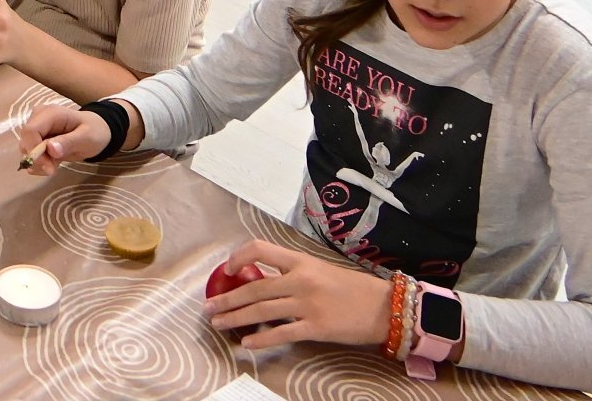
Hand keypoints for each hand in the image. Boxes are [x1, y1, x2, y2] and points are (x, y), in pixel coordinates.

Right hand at [16, 104, 110, 175]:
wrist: (97, 131)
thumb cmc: (94, 132)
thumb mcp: (87, 138)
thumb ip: (69, 142)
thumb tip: (50, 149)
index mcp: (51, 113)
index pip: (30, 131)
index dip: (34, 151)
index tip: (48, 169)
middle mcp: (39, 117)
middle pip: (26, 140)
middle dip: (36, 159)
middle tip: (52, 170)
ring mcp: (37, 126)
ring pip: (26, 148)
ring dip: (38, 162)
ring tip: (55, 165)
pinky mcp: (37, 136)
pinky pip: (31, 152)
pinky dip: (39, 162)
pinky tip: (52, 163)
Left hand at [203, 240, 395, 350]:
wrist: (383, 307)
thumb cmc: (352, 288)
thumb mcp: (320, 270)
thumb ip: (293, 273)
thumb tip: (263, 279)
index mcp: (300, 261)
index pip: (259, 249)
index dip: (238, 258)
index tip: (227, 270)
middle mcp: (300, 279)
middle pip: (254, 287)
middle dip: (227, 298)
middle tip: (208, 307)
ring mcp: (307, 304)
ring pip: (261, 310)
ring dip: (235, 318)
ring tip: (219, 324)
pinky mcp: (315, 327)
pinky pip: (281, 333)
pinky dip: (261, 338)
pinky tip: (246, 342)